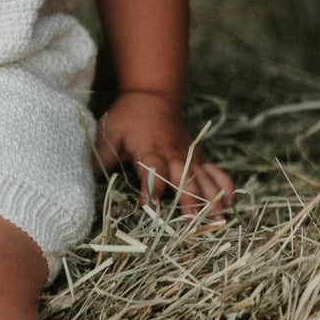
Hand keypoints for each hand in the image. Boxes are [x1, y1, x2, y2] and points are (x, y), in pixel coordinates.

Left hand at [94, 90, 234, 222]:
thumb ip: (102, 155)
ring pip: (203, 179)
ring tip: (218, 222)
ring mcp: (189, 156)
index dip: (151, 188)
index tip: (149, 206)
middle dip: (189, 201)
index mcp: (148, 150)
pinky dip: (225, 186)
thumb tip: (88, 177)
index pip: (151, 170)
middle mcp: (172, 155)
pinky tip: (231, 204)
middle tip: (193, 223)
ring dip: (211, 199)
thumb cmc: (127, 116)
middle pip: (184, 179)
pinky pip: (216, 172)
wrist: (152, 95)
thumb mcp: (110, 131)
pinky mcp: (199, 156)